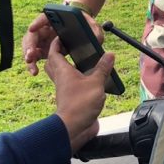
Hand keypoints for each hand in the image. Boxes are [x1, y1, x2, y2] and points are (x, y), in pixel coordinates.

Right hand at [22, 9, 104, 75]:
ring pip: (30, 46)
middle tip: (30, 56)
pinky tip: (34, 71)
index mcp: (56, 18)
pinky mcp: (43, 49)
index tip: (32, 29)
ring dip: (29, 56)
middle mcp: (46, 28)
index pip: (44, 17)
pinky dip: (32, 63)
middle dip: (30, 45)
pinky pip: (34, 56)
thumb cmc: (87, 26)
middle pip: (33, 34)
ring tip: (33, 68)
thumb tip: (97, 39)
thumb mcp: (93, 27)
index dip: (37, 22)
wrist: (82, 32)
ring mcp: (43, 38)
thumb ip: (96, 32)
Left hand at [45, 37, 115, 152]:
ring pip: (62, 74)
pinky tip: (90, 79)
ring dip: (69, 67)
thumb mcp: (95, 82)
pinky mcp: (72, 99)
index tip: (62, 35)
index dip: (57, 43)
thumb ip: (102, 68)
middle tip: (70, 47)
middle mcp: (61, 79)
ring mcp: (65, 90)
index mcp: (63, 71)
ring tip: (83, 61)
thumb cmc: (80, 104)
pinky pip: (72, 85)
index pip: (54, 52)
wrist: (74, 128)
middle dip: (59, 54)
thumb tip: (109, 54)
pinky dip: (78, 79)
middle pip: (54, 63)